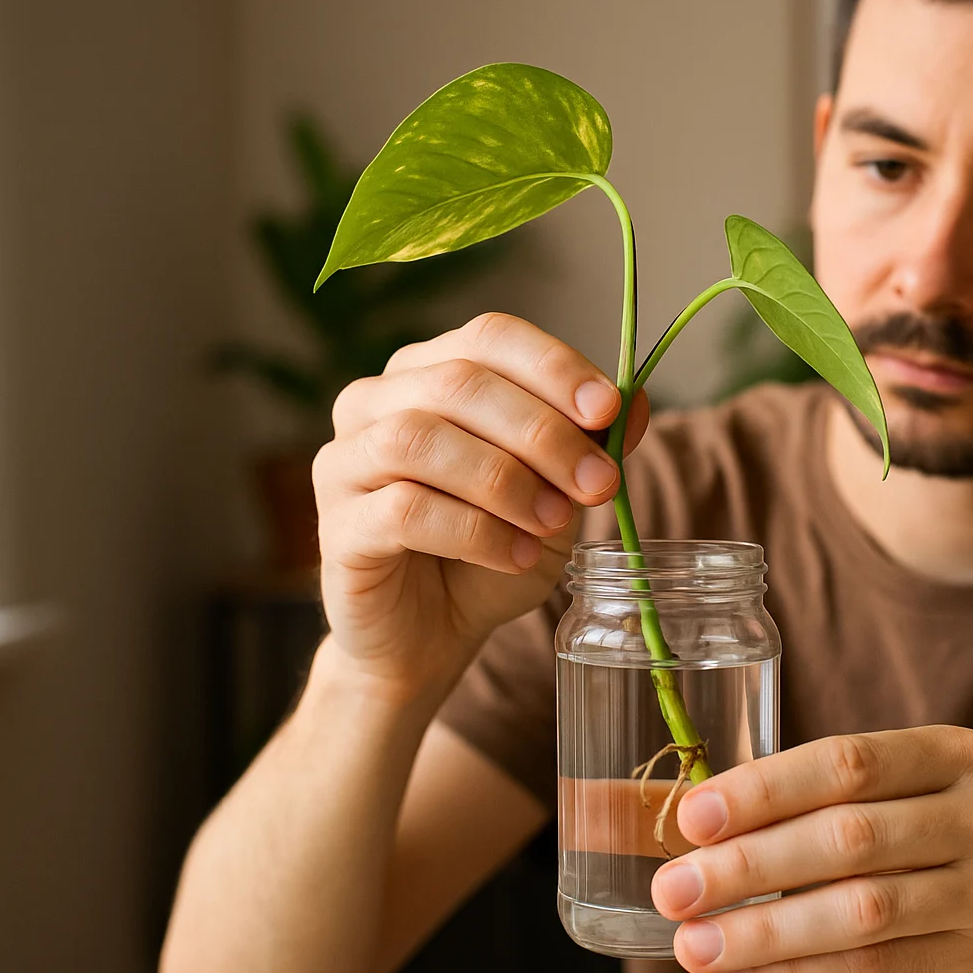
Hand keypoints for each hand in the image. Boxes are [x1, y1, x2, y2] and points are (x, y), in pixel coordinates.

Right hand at [313, 312, 648, 699]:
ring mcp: (344, 461)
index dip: (552, 367)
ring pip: (419, 438)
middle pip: (458, 382)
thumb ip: (588, 446)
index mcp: (428, 373)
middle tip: (598, 483)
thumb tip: (636, 402)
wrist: (431, 636)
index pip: (489, 336)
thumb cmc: (489, 552)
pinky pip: (402, 509)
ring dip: (505, 480)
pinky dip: (474, 531)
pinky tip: (516, 555)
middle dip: (542, 432)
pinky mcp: (336, 527)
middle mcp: (374, 402)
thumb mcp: (556, 495)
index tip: (608, 411)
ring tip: (555, 522)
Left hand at [650, 726, 972, 972]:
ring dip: (766, 934)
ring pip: (862, 915)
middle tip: (674, 891)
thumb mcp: (921, 795)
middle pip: (848, 839)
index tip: (694, 816)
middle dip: (748, 867)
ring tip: (697, 947)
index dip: (764, 788)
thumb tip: (703, 831)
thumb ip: (836, 801)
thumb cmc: (953, 843)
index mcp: (959, 754)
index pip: (848, 763)